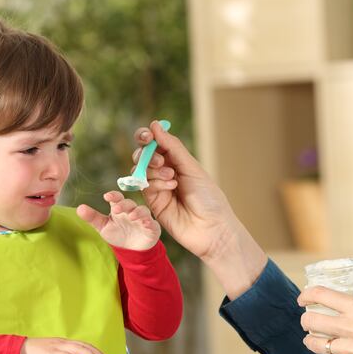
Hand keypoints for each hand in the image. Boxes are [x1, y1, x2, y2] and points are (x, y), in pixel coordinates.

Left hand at [76, 191, 159, 250]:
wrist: (131, 250)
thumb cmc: (117, 234)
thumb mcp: (103, 227)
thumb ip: (92, 218)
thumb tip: (79, 208)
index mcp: (119, 208)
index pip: (117, 198)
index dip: (113, 195)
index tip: (107, 196)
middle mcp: (131, 210)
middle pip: (129, 203)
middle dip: (124, 204)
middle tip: (116, 209)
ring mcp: (142, 218)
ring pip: (142, 210)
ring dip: (138, 212)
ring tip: (131, 216)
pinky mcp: (151, 227)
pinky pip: (152, 223)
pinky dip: (149, 222)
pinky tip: (145, 223)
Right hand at [132, 121, 266, 296]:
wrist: (211, 228)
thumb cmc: (208, 198)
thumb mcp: (191, 167)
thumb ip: (172, 146)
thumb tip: (155, 124)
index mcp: (177, 161)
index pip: (156, 143)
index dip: (146, 137)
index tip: (146, 135)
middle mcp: (165, 173)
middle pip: (143, 155)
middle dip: (147, 154)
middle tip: (160, 160)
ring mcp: (157, 188)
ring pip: (140, 170)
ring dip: (153, 170)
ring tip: (172, 178)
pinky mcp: (152, 202)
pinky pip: (144, 186)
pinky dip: (155, 183)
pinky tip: (171, 188)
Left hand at [298, 285, 352, 353]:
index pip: (321, 295)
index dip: (306, 295)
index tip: (302, 298)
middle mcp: (352, 327)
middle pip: (310, 320)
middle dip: (305, 319)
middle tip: (309, 320)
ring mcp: (351, 348)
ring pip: (315, 342)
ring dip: (311, 339)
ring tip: (314, 337)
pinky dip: (334, 352)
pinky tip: (338, 349)